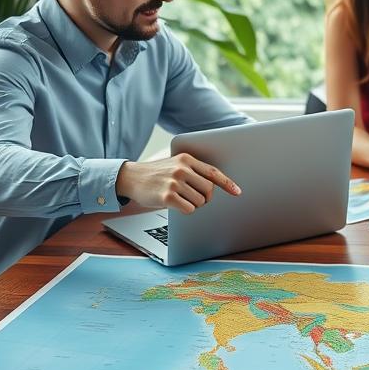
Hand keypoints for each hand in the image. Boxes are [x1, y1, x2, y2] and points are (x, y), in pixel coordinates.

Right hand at [116, 153, 240, 213]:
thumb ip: (193, 171)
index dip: (227, 183)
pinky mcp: (167, 196)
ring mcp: (174, 182)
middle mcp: (182, 169)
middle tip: (196, 199)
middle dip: (206, 198)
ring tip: (181, 199)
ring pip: (200, 201)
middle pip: (208, 190)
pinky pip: (189, 209)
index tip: (237, 192)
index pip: (213, 172)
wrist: (131, 177)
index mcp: (187, 159)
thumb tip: (214, 187)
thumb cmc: (157, 174)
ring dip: (194, 205)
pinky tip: (175, 205)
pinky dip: (186, 210)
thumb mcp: (176, 165)